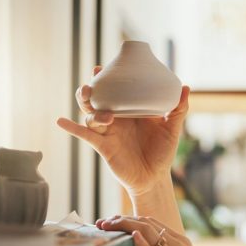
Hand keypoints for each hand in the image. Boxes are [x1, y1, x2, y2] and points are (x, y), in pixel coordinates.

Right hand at [56, 67, 189, 196]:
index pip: (115, 90)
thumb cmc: (162, 152)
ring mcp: (108, 131)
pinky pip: (85, 135)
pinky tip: (60, 121)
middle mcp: (115, 118)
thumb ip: (178, 109)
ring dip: (92, 110)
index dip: (106, 77)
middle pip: (96, 99)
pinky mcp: (103, 146)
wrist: (155, 178)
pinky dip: (72, 128)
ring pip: (90, 115)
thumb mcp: (172, 129)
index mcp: (129, 110)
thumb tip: (185, 87)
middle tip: (92, 83)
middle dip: (89, 89)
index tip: (101, 66)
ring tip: (100, 110)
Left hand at [98, 215, 229, 245]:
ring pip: (145, 232)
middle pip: (145, 223)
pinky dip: (139, 243)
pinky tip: (128, 237)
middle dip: (121, 219)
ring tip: (106, 226)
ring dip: (122, 226)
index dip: (130, 220)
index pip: (152, 223)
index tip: (114, 221)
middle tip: (103, 222)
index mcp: (182, 243)